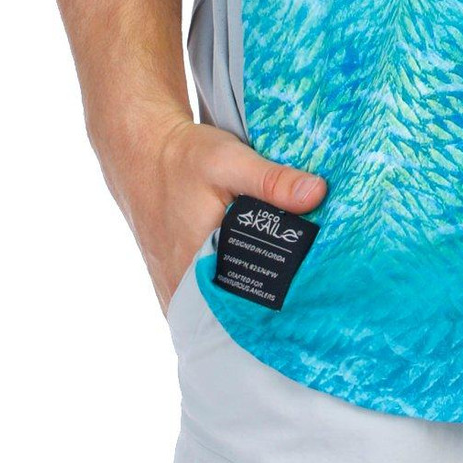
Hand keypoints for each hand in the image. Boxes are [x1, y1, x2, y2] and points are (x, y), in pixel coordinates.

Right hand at [95, 108, 326, 312]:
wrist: (143, 155)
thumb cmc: (185, 159)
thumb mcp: (229, 160)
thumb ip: (271, 180)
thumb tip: (317, 194)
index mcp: (198, 263)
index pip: (252, 299)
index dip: (287, 293)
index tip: (319, 285)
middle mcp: (182, 288)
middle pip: (239, 306)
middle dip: (273, 299)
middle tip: (313, 286)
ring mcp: (174, 291)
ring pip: (223, 307)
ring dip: (252, 298)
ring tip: (290, 285)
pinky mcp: (173, 285)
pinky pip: (207, 301)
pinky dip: (231, 294)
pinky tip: (256, 281)